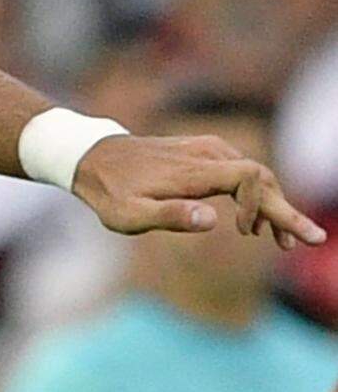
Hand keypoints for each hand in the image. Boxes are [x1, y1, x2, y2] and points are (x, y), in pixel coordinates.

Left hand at [73, 133, 326, 248]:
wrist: (89, 156)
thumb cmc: (109, 192)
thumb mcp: (128, 215)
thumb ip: (170, 216)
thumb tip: (212, 219)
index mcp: (191, 171)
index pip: (251, 178)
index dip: (266, 205)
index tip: (249, 233)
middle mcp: (203, 153)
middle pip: (261, 175)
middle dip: (285, 209)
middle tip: (303, 243)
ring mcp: (202, 148)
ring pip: (255, 171)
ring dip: (272, 203)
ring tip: (280, 240)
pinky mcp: (200, 149)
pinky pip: (241, 167)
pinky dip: (256, 192)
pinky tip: (251, 219)